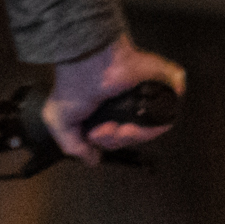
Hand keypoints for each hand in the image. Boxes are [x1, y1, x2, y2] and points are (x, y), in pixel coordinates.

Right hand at [44, 34, 186, 163]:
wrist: (91, 62)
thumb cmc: (72, 87)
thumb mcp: (58, 121)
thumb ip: (74, 145)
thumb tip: (94, 161)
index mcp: (104, 108)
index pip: (113, 135)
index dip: (105, 142)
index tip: (93, 137)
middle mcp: (125, 102)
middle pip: (129, 136)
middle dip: (115, 140)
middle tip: (104, 129)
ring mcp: (144, 97)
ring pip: (147, 130)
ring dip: (129, 137)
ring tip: (115, 127)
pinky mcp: (162, 89)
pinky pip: (166, 118)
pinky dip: (152, 129)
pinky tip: (132, 127)